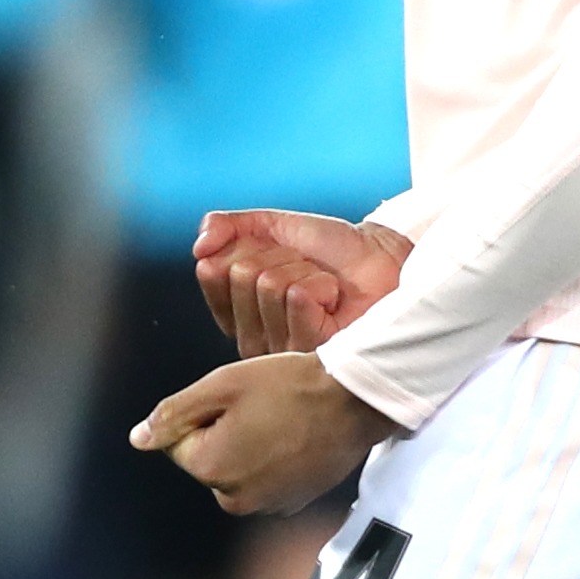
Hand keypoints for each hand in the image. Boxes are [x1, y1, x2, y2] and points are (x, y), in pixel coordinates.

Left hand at [133, 351, 388, 514]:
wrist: (353, 402)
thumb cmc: (288, 386)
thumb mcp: (222, 385)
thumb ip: (173, 413)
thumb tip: (139, 439)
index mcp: (211, 468)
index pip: (179, 442)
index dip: (205, 414)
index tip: (239, 401)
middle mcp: (234, 499)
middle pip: (209, 461)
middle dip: (225, 435)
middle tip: (262, 409)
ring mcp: (267, 506)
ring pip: (237, 471)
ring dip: (249, 449)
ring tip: (282, 423)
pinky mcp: (292, 504)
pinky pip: (265, 481)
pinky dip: (273, 463)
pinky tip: (296, 439)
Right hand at [191, 210, 411, 355]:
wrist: (380, 259)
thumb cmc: (331, 250)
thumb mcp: (271, 226)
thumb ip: (227, 227)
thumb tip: (199, 248)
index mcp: (236, 310)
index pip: (212, 270)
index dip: (249, 248)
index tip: (278, 254)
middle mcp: (251, 336)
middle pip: (241, 273)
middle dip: (281, 257)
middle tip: (308, 269)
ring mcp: (279, 349)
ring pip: (269, 283)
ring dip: (305, 270)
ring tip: (325, 286)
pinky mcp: (307, 352)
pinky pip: (297, 296)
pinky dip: (322, 285)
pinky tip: (335, 301)